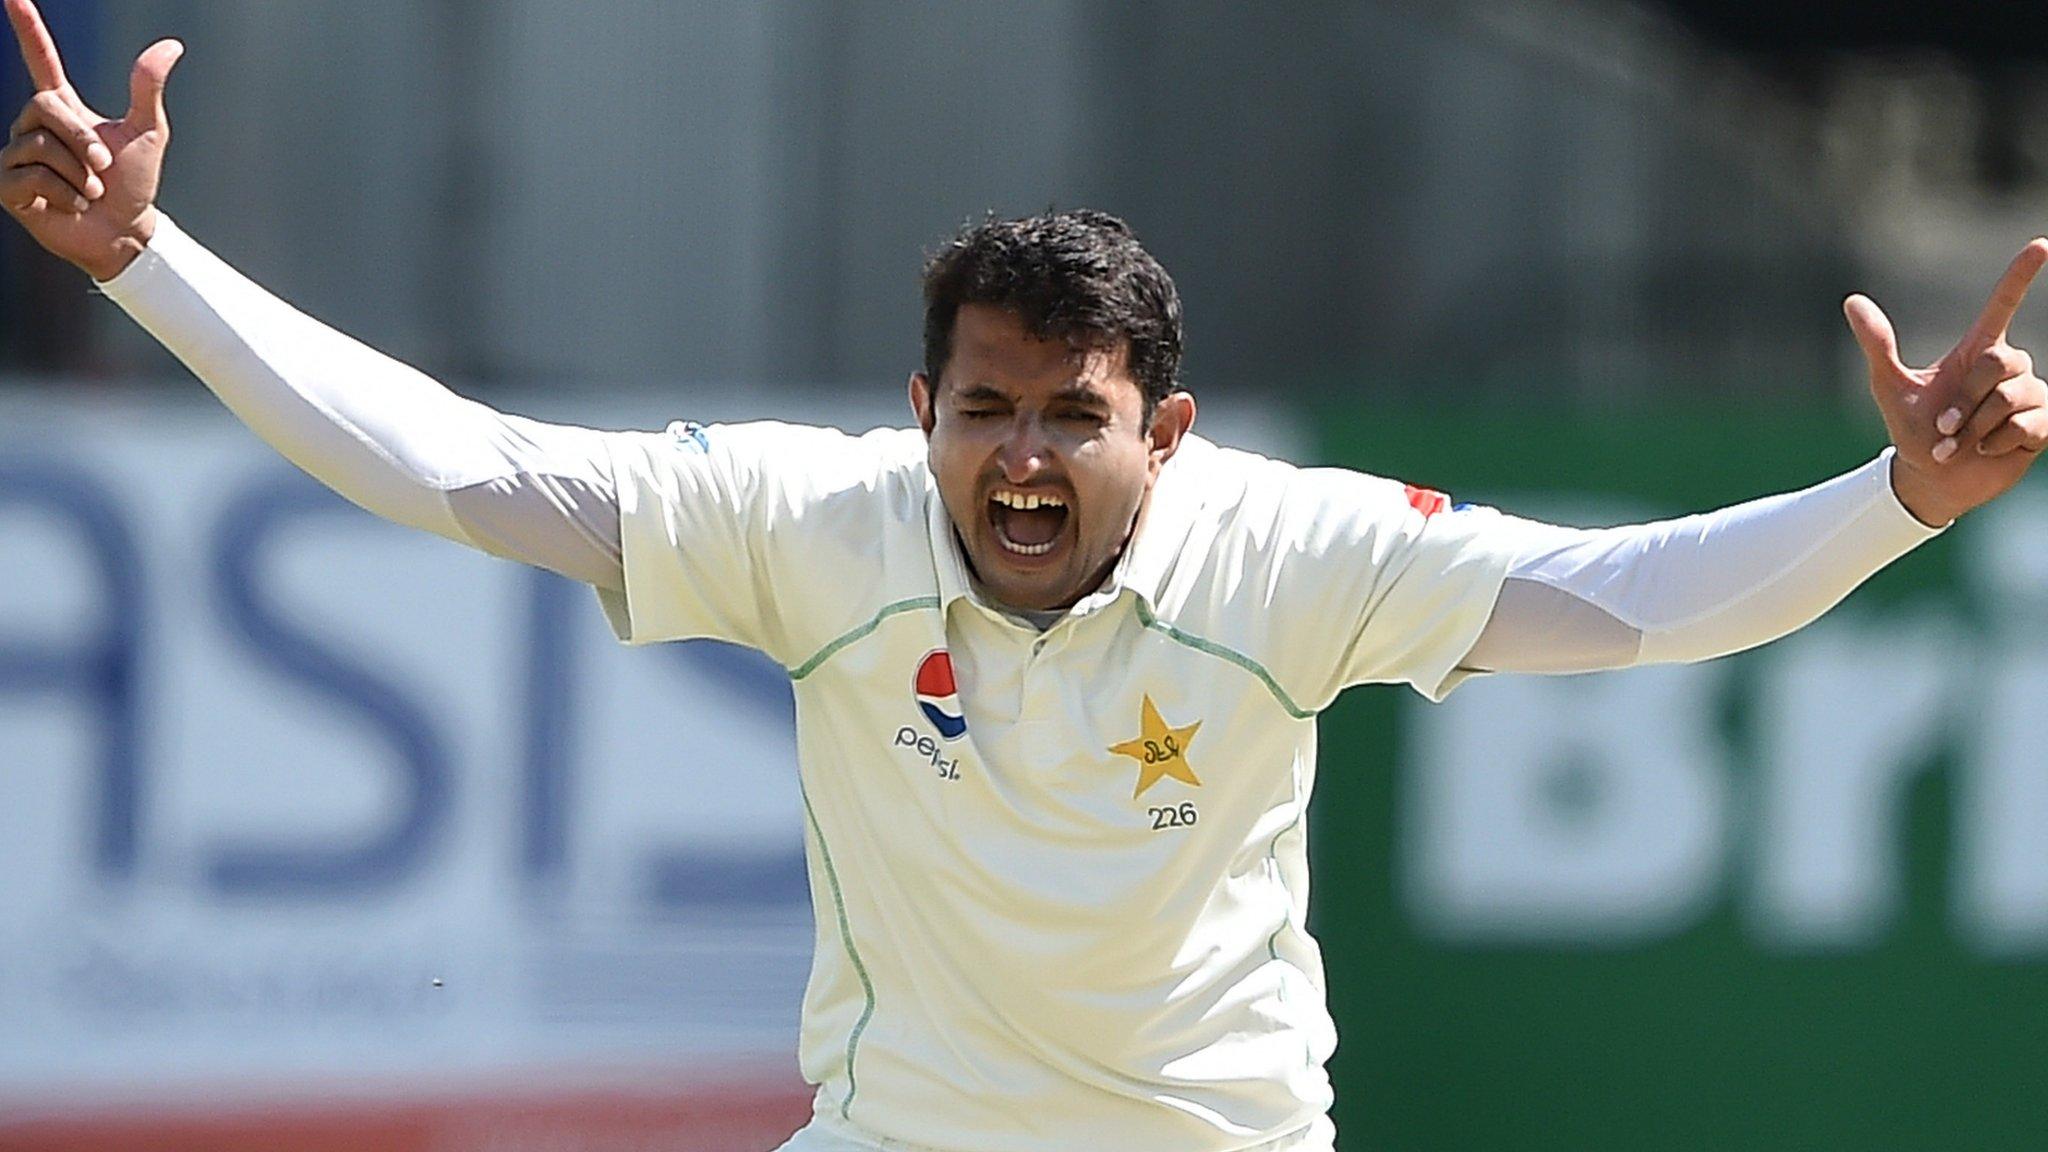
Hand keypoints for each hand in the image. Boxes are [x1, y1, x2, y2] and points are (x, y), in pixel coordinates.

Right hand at [0, 0, 180, 280]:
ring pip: (41, 147)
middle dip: (81, 139)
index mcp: (63, 108)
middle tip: (104, 166)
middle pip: (44, 107)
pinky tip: (71, 204)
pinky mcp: (9, 186)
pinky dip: (64, 194)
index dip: (28, 29)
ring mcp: (17, 155)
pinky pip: (32, 178)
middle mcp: (34, 127)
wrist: (126, 232)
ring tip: (90, 190)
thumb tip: (171, 45)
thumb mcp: (147, 131)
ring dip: (79, 173)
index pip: (41, 60)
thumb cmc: (133, 184)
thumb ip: (148, 86)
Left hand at [1846, 239, 2047, 525]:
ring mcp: (2029, 394)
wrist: (1930, 478)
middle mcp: (2008, 367)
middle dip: (1966, 400)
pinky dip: (1996, 443)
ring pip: (2009, 399)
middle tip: (1944, 425)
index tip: (2040, 245)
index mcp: (1975, 351)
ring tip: (1959, 443)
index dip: (2022, 275)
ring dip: (1975, 428)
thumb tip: (1852, 301)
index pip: (2004, 304)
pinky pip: (2025, 425)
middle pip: (2000, 362)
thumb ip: (1878, 345)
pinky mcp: (2041, 424)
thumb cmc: (1912, 429)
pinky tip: (1986, 451)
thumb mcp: (1890, 386)